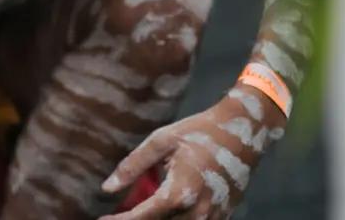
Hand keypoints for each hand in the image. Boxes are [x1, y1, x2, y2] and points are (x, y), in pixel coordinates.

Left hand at [99, 86, 285, 218]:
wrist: (244, 133)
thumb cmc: (199, 133)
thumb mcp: (160, 142)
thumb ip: (132, 166)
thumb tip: (107, 189)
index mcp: (179, 193)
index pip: (142, 217)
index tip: (101, 219)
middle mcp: (198, 212)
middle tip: (116, 214)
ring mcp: (212, 218)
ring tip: (136, 210)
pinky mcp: (222, 217)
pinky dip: (174, 219)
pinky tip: (161, 210)